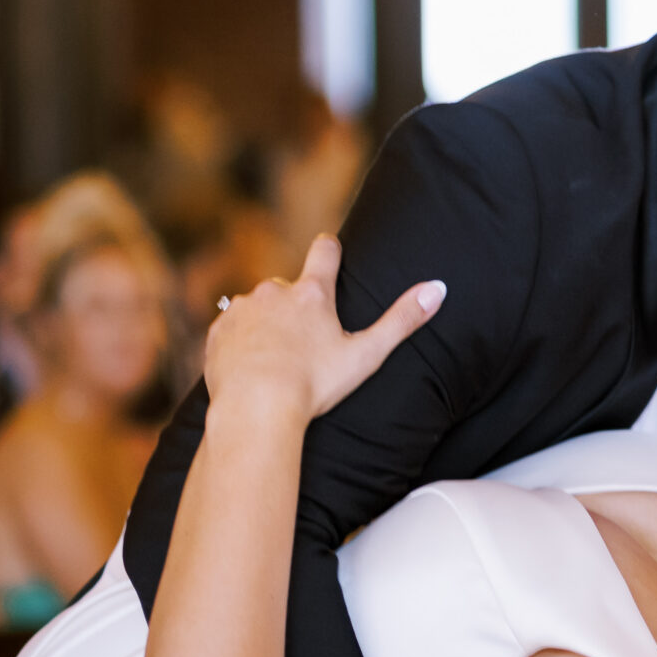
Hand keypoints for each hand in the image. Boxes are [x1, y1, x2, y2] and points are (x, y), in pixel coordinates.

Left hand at [203, 235, 442, 423]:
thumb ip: (402, 320)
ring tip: (276, 361)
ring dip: (266, 326)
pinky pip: (232, 331)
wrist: (255, 407)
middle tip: (304, 342)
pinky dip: (241, 345)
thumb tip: (438, 288)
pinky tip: (251, 370)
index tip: (331, 253)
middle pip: (288, 286)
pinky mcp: (218, 331)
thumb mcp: (366, 354)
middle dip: (294, 307)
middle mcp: (274, 290)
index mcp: (312, 293)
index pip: (324, 251)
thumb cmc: (313, 384)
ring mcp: (242, 308)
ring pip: (258, 308)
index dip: (330, 249)